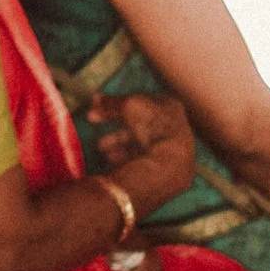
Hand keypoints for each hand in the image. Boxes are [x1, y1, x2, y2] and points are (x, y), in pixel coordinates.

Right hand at [90, 89, 197, 216]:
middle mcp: (176, 127)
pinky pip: (143, 161)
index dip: (116, 103)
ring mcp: (173, 151)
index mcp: (172, 107)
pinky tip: (111, 160)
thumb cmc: (151, 128)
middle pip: (138, 124)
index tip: (97, 106)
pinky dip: (125, 159)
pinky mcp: (168, 171)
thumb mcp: (128, 106)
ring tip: (100, 149)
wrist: (169, 165)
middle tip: (93, 125)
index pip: (140, 101)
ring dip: (117, 144)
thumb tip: (95, 99)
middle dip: (114, 124)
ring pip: (139, 144)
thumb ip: (111, 102)